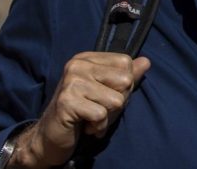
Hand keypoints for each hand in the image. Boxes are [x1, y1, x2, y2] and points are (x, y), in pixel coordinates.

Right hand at [9, 52, 150, 167]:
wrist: (50, 137)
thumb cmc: (83, 114)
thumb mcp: (108, 93)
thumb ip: (126, 76)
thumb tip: (146, 61)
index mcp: (87, 58)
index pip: (126, 63)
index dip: (124, 85)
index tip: (106, 96)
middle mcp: (77, 65)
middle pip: (124, 81)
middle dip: (118, 102)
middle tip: (98, 109)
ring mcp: (71, 81)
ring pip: (116, 100)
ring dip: (107, 117)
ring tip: (91, 118)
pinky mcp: (67, 101)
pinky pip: (101, 115)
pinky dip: (98, 127)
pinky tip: (86, 126)